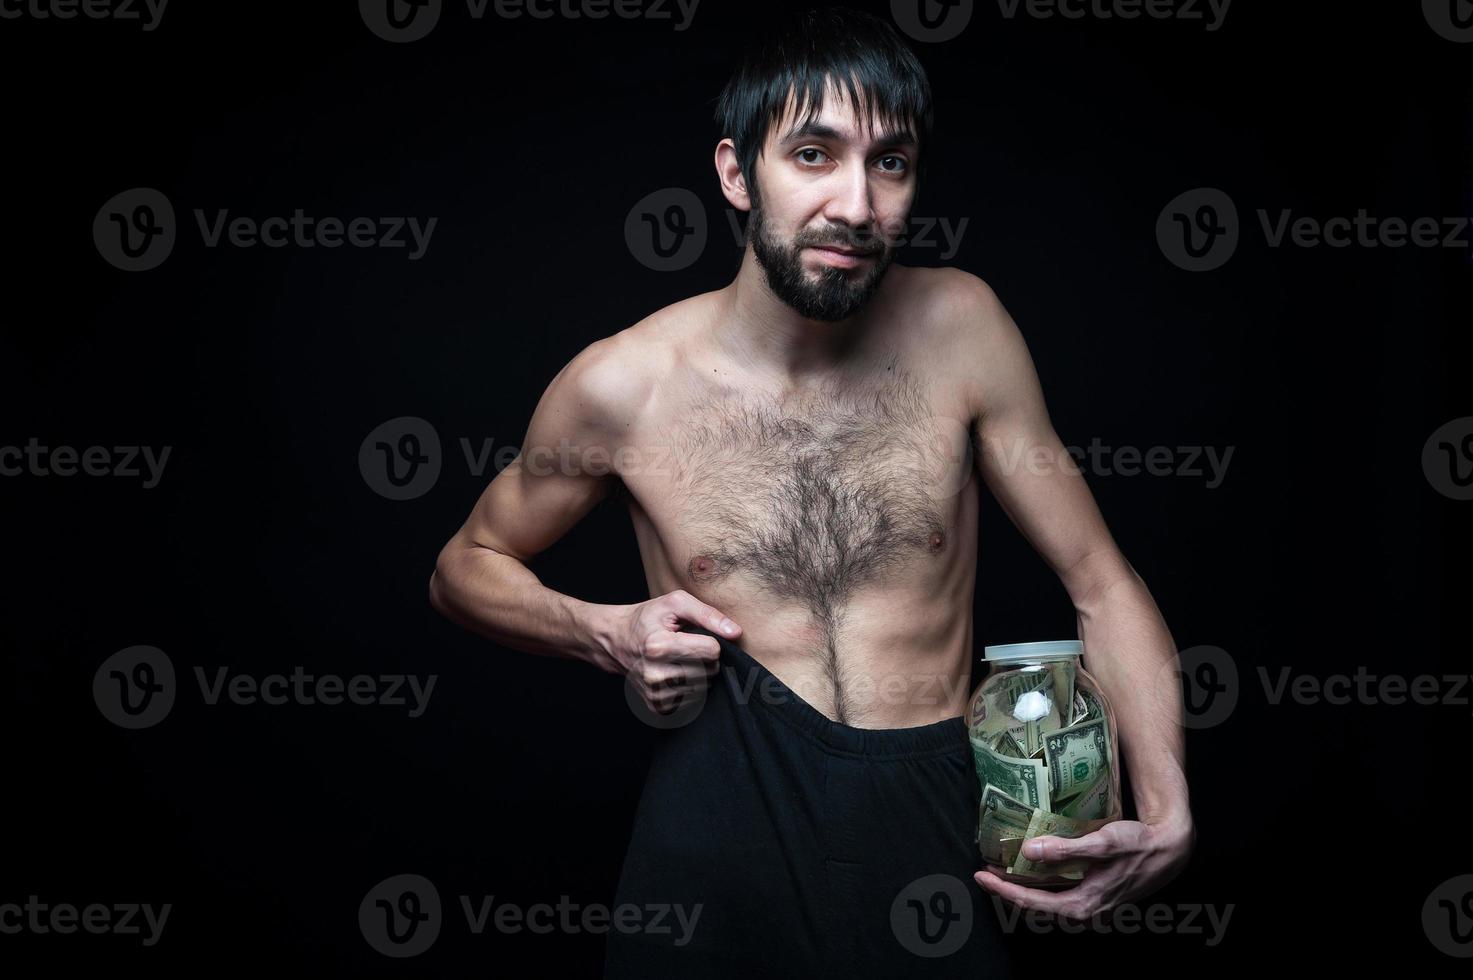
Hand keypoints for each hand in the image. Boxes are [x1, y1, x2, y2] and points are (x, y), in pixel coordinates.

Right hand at [601, 590, 741, 715]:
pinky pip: (694, 699)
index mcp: (658, 646)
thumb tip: (735, 633)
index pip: (712, 650)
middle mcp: (655, 674)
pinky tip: (675, 673)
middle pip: (710, 670)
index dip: (710, 641)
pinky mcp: (658, 707)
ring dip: (699, 673)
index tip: (695, 635)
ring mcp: (655, 694)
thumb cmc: (647, 619)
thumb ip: (708, 615)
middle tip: (686, 647)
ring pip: (704, 686)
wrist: (615, 641)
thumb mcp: (675, 603)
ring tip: (679, 659)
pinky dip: (690, 686)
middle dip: (706, 658)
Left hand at [974, 811, 1194, 925]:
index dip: (1003, 891)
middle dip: (1008, 891)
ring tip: (1002, 870)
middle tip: (985, 872)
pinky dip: (1041, 886)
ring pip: (1047, 903)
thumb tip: (1029, 851)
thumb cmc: (1137, 845)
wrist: (1169, 851)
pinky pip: (1059, 896)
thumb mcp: (1102, 843)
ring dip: (1023, 889)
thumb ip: (1066, 849)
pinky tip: (1033, 870)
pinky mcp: (1095, 897)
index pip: (1032, 903)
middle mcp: (1085, 912)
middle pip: (1036, 907)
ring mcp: (1090, 907)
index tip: (981, 877)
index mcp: (1083, 905)